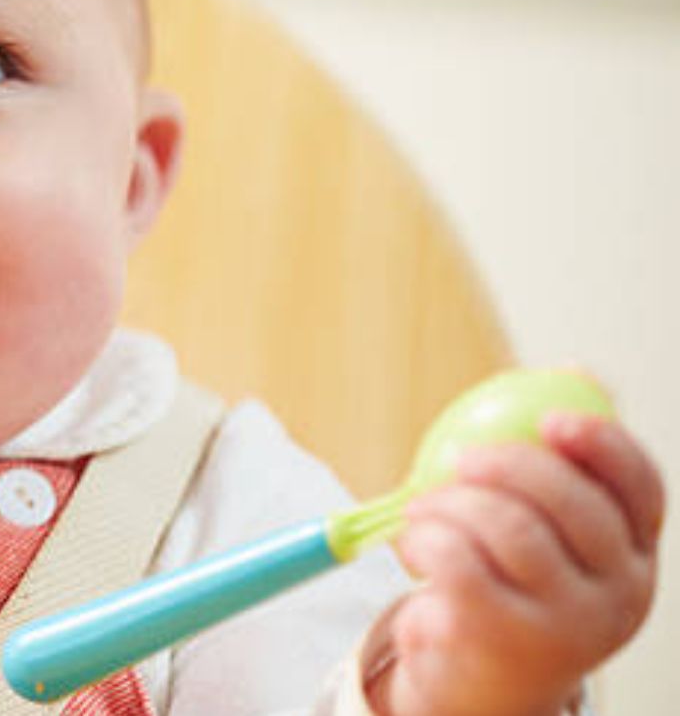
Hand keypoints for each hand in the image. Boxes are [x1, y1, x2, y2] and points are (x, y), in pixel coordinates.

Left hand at [367, 413, 664, 715]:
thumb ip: (558, 460)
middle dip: (504, 465)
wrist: (478, 684)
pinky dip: (426, 538)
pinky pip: (462, 563)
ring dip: (449, 503)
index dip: (603, 446)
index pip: (641, 489)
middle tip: (457, 458)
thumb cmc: (507, 586)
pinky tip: (413, 542)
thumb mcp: (545, 532)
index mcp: (634, 553)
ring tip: (420, 509)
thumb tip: (577, 370)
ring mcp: (570, 623)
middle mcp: (619, 592)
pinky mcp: (509, 640)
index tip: (552, 418)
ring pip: (509, 529)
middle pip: (570, 504)